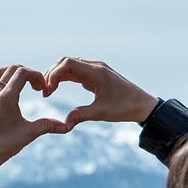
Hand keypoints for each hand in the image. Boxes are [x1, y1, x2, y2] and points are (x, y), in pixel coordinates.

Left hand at [0, 65, 68, 181]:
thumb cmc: (4, 146)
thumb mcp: (28, 134)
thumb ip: (47, 126)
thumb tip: (66, 127)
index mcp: (6, 98)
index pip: (22, 72)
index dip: (36, 76)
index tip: (42, 89)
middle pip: (12, 68)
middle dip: (28, 73)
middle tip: (37, 87)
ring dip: (13, 72)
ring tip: (25, 83)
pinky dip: (2, 80)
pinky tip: (10, 91)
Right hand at [42, 57, 157, 129]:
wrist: (142, 105)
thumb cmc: (125, 107)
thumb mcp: (102, 113)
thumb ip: (81, 115)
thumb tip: (64, 125)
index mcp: (97, 72)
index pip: (68, 63)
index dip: (54, 74)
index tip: (48, 90)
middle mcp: (95, 67)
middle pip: (65, 62)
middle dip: (52, 74)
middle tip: (45, 91)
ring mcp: (95, 70)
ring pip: (69, 66)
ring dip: (56, 75)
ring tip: (48, 91)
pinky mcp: (95, 75)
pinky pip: (75, 72)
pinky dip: (64, 78)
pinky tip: (57, 88)